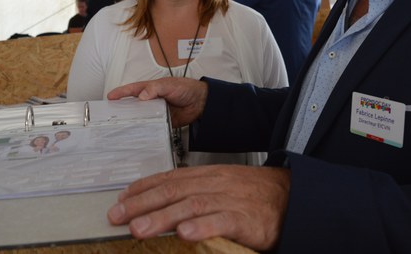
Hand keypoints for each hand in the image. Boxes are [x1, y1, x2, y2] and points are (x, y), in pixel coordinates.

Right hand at [107, 77, 207, 127]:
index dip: (120, 93)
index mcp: (150, 89)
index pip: (132, 90)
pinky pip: (152, 127)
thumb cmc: (185, 88)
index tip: (110, 97)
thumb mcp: (168, 85)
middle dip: (123, 110)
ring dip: (134, 121)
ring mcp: (156, 112)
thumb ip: (155, 89)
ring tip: (123, 127)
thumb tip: (142, 95)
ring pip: (141, 117)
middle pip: (134, 105)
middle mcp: (151, 101)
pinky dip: (147, 130)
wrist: (201, 102)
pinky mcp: (163, 122)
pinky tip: (141, 135)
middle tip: (112, 116)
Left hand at [107, 165, 289, 250]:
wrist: (293, 197)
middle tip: (117, 216)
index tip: (121, 199)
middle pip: (173, 191)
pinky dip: (202, 227)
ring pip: (190, 205)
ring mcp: (230, 200)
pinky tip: (184, 234)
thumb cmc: (255, 196)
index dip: (143, 188)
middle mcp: (215, 184)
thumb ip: (195, 193)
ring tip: (139, 229)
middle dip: (142, 204)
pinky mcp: (246, 219)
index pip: (169, 178)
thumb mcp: (222, 187)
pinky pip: (222, 221)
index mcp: (208, 175)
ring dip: (162, 218)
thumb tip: (165, 203)